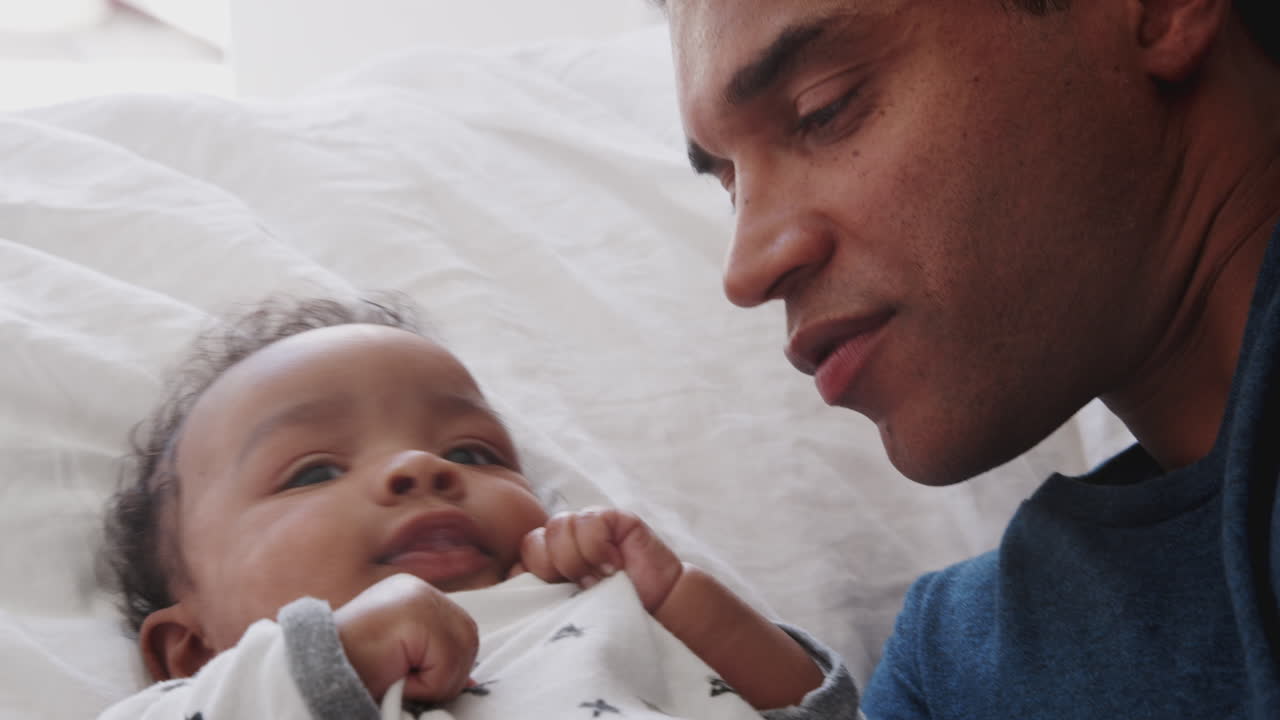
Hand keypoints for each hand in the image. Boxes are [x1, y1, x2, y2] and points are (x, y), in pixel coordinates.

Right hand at [333, 573, 477, 702]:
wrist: (312, 675)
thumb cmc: (353, 672)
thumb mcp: (401, 661)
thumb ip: (434, 658)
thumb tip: (470, 678)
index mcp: (413, 595)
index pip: (460, 630)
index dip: (449, 663)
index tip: (419, 678)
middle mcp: (418, 589)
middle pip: (468, 637)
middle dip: (446, 672)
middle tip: (407, 683)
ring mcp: (418, 596)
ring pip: (461, 650)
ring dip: (434, 680)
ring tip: (398, 678)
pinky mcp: (415, 614)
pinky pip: (446, 662)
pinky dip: (426, 685)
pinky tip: (395, 677)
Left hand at [515, 508, 684, 611]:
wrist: (656, 614)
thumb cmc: (609, 615)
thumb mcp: (565, 612)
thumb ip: (537, 595)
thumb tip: (514, 578)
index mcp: (546, 565)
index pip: (519, 559)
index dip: (530, 577)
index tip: (553, 597)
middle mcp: (562, 543)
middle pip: (532, 542)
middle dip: (553, 570)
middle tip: (580, 588)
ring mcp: (586, 527)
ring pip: (557, 527)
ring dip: (577, 560)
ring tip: (599, 579)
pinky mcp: (611, 518)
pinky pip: (587, 521)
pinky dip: (597, 547)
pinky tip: (614, 565)